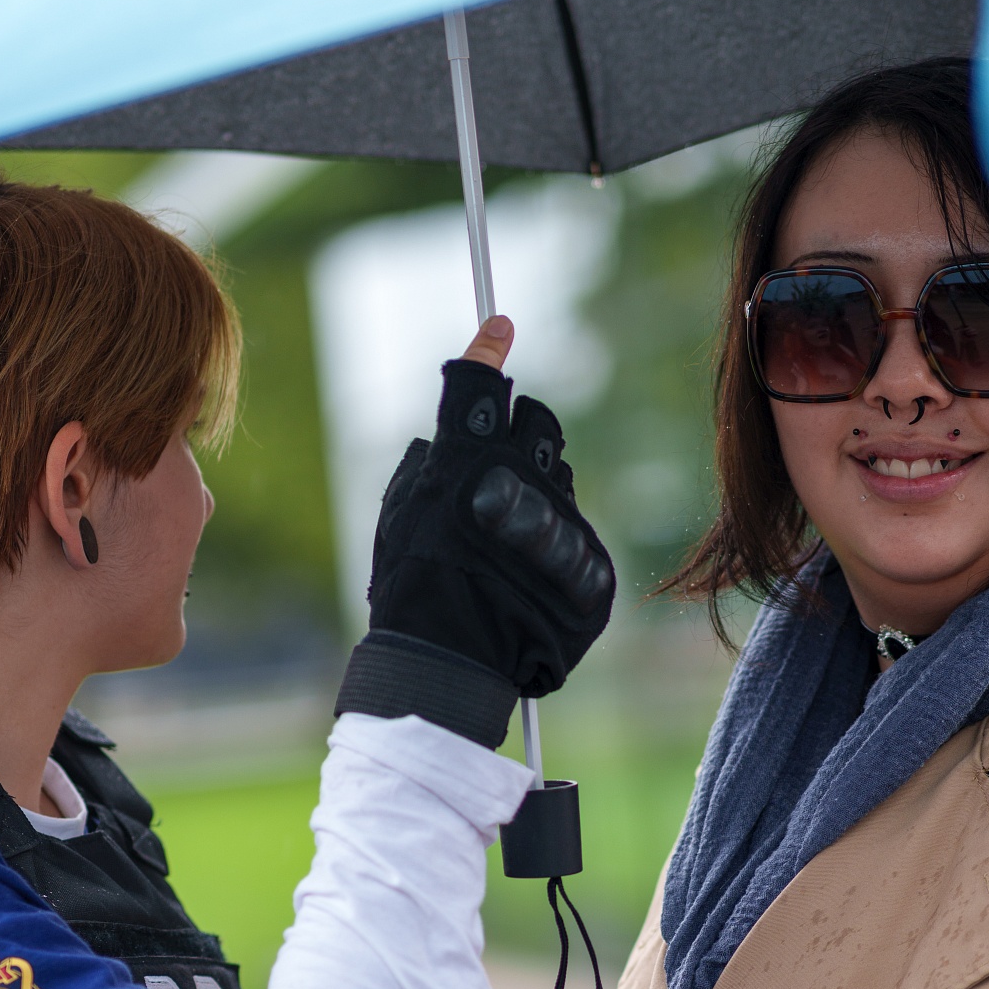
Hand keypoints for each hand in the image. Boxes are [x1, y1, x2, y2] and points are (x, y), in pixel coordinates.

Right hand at [338, 311, 615, 743]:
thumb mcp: (399, 515)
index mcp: (468, 459)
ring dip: (537, 495)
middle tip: (496, 474)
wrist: (453, 664)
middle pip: (539, 423)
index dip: (487, 350)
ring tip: (504, 549)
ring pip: (559, 480)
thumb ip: (429, 465)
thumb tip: (447, 438)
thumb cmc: (413, 590)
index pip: (481, 384)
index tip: (499, 324)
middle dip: (520, 434)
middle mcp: (523, 478)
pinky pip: (574, 532)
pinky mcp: (590, 559)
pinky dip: (553, 547)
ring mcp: (562, 518)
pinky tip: (526, 581)